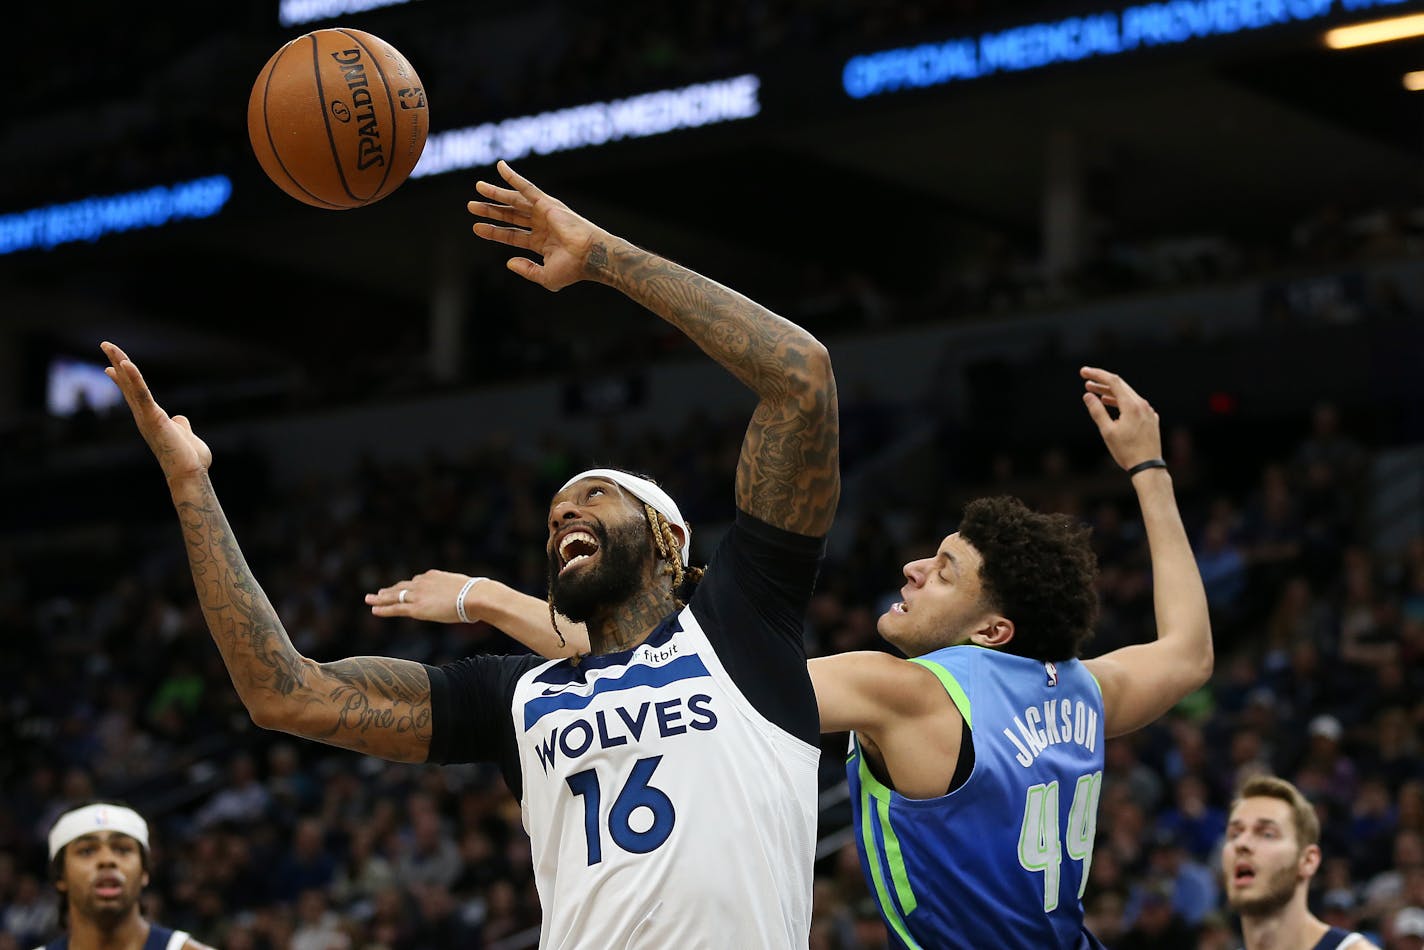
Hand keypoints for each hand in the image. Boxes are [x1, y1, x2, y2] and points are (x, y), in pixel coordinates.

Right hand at [101, 342, 211, 484]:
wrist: (189, 473)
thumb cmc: (189, 459)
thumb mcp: (185, 435)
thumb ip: (181, 425)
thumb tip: (180, 419)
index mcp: (152, 418)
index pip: (134, 394)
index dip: (124, 378)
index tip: (112, 366)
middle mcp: (144, 416)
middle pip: (128, 384)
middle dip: (117, 363)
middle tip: (105, 345)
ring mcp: (146, 416)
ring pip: (130, 384)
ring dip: (120, 362)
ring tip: (108, 346)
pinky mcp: (153, 418)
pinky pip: (141, 394)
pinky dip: (134, 378)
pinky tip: (125, 363)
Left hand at [366, 570, 475, 622]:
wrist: (475, 596)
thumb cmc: (477, 594)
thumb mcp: (465, 588)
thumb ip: (459, 591)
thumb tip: (469, 597)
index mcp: (433, 576)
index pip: (416, 582)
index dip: (407, 587)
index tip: (401, 589)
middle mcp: (422, 583)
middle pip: (402, 586)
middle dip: (389, 590)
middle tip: (378, 592)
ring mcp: (418, 595)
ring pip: (394, 596)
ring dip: (380, 598)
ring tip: (369, 599)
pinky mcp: (417, 608)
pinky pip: (395, 608)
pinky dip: (383, 609)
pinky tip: (374, 609)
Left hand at [467, 160, 607, 290]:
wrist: (590, 256)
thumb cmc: (573, 269)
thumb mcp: (546, 277)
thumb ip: (527, 270)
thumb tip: (509, 262)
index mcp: (541, 242)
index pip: (512, 235)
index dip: (494, 232)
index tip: (476, 228)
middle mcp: (541, 225)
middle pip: (510, 216)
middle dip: (491, 211)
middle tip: (471, 206)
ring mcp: (544, 213)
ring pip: (514, 201)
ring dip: (496, 193)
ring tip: (477, 187)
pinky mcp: (546, 203)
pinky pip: (526, 187)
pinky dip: (513, 176)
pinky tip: (499, 167)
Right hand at [1080, 366, 1161, 471]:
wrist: (1148, 466)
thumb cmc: (1126, 451)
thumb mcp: (1107, 431)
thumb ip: (1097, 411)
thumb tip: (1088, 395)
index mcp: (1131, 406)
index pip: (1113, 381)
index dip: (1097, 374)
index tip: (1083, 372)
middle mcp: (1142, 405)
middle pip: (1120, 386)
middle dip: (1102, 382)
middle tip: (1086, 380)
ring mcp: (1148, 411)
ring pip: (1128, 395)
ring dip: (1110, 392)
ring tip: (1095, 392)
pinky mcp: (1151, 419)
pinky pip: (1134, 404)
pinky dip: (1121, 401)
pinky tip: (1112, 404)